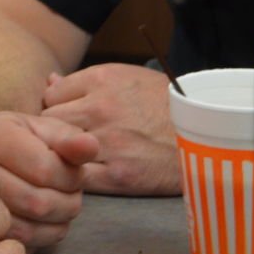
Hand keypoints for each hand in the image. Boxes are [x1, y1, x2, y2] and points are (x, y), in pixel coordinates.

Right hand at [0, 111, 94, 250]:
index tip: (74, 174)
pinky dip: (39, 240)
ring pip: (28, 229)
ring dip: (57, 224)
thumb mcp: (38, 128)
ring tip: (60, 208)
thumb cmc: (12, 141)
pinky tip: (43, 223)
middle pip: (37, 202)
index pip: (43, 169)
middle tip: (71, 195)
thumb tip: (90, 145)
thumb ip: (67, 137)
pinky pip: (15, 246)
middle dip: (67, 203)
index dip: (70, 178)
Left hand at [40, 63, 182, 195]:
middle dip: (51, 130)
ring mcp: (108, 142)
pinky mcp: (118, 175)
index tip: (61, 117)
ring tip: (70, 156)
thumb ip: (84, 81)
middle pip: (48, 121)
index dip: (53, 107)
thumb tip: (50, 82)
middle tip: (60, 139)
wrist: (205, 134)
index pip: (50, 95)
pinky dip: (76, 176)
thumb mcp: (126, 77)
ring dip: (61, 154)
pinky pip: (78, 176)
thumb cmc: (162, 102)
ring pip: (59, 149)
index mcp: (101, 80)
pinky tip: (84, 172)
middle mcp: (100, 108)